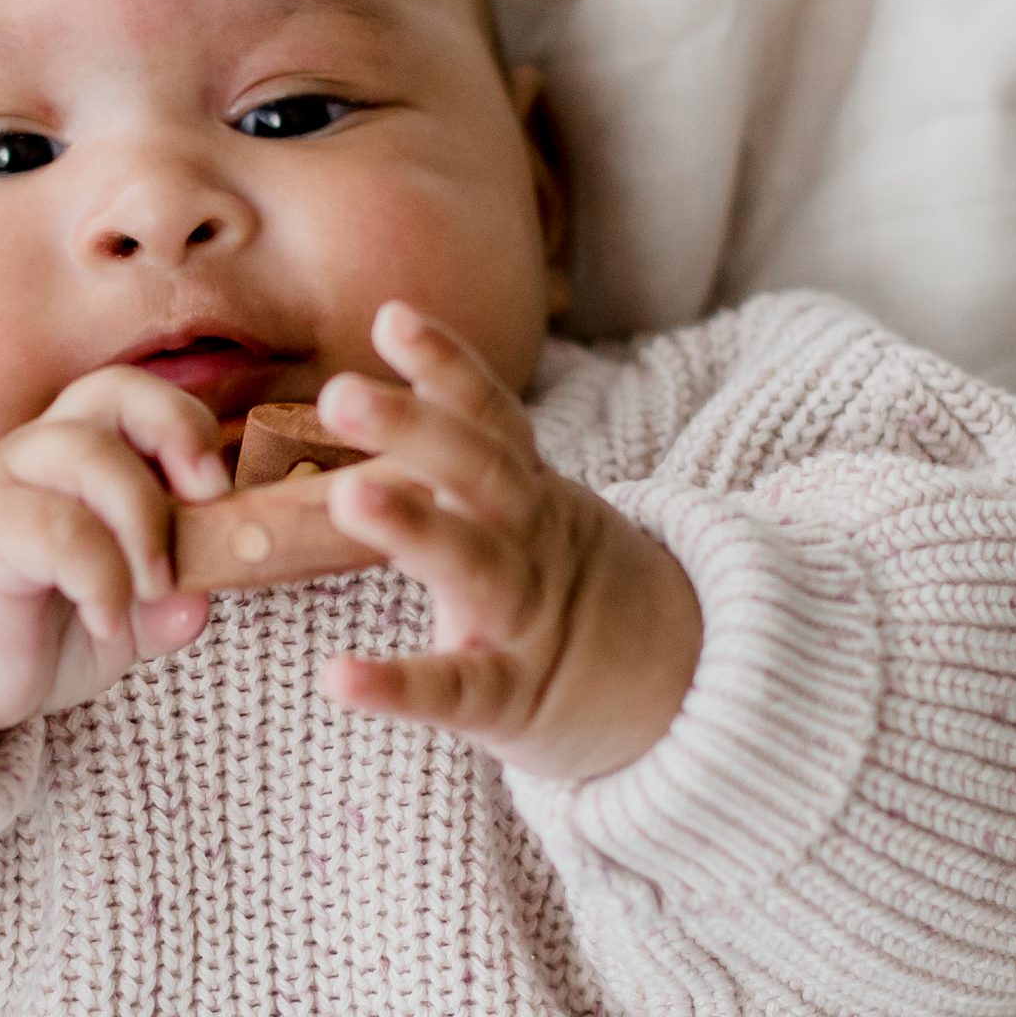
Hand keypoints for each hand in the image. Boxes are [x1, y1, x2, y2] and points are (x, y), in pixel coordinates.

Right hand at [0, 367, 228, 770]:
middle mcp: (40, 453)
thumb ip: (166, 607)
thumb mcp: (122, 620)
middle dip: (179, 434)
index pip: (142, 397)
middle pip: (115, 389)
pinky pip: (55, 530)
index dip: (193, 430)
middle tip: (207, 507)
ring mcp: (3, 485)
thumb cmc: (32, 628)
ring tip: (154, 588)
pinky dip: (101, 578)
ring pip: (87, 454)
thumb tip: (200, 603)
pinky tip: (105, 620)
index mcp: (82, 455)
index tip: (224, 500)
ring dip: (144, 523)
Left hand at [315, 301, 702, 781]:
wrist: (677, 689)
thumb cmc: (563, 594)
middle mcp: (531, 543)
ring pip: (475, 566)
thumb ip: (465, 461)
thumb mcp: (532, 514)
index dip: (448, 368)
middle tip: (340, 391)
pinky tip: (338, 678)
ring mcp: (526, 620)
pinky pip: (457, 690)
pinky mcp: (512, 698)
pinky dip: (399, 686)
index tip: (393, 318)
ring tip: (348, 496)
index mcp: (530, 496)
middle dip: (415, 428)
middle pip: (483, 475)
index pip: (492, 422)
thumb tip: (374, 389)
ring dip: (415, 528)